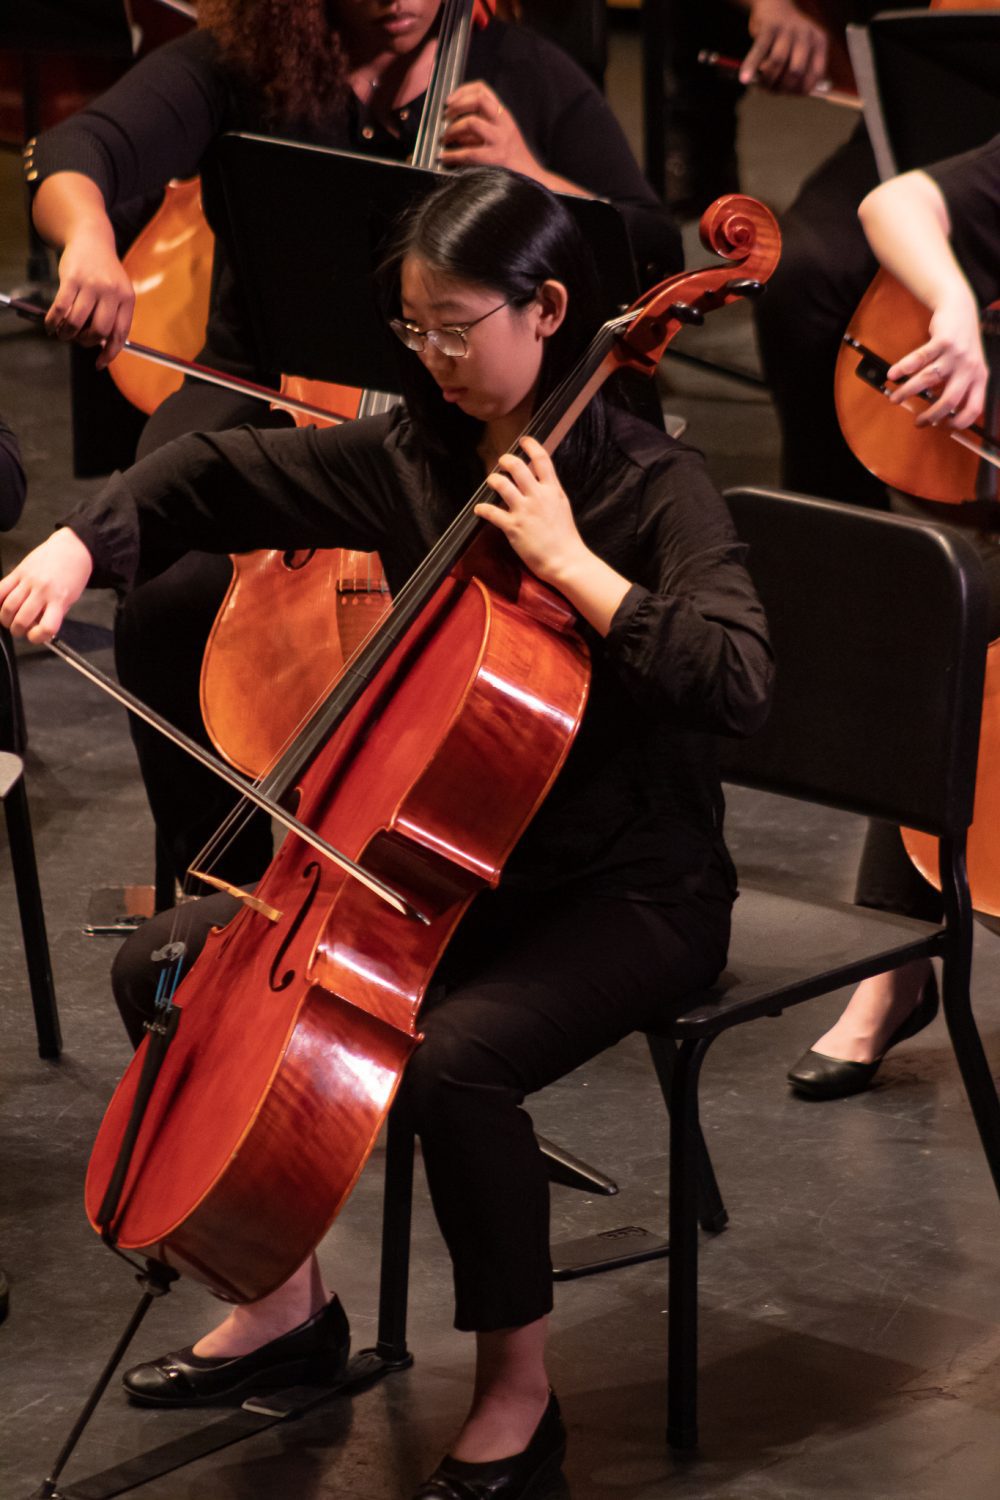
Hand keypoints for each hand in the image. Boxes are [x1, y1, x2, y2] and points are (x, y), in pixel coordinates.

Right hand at [0, 529, 93, 642]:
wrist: (72, 548)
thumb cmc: (73, 574)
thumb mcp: (71, 598)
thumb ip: (54, 613)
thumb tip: (36, 627)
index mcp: (59, 600)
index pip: (47, 628)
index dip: (38, 638)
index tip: (35, 636)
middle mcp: (43, 591)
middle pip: (21, 619)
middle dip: (17, 630)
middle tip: (19, 629)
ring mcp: (28, 580)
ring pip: (8, 606)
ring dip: (5, 619)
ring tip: (9, 620)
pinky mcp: (18, 571)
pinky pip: (1, 589)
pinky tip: (1, 605)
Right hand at [45, 226, 134, 369]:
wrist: (91, 239)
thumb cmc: (105, 272)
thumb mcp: (119, 292)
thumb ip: (115, 316)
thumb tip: (105, 347)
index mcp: (127, 299)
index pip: (120, 334)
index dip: (110, 353)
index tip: (99, 364)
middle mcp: (111, 292)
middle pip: (98, 331)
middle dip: (85, 342)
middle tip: (78, 340)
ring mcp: (91, 285)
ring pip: (77, 322)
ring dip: (67, 334)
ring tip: (62, 333)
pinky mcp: (71, 279)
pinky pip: (60, 308)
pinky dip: (53, 322)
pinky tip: (50, 325)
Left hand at [440, 82, 542, 179]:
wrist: (531, 179)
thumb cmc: (513, 160)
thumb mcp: (501, 134)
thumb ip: (482, 125)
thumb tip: (455, 125)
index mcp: (503, 115)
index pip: (483, 90)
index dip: (462, 91)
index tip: (450, 100)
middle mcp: (504, 123)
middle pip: (478, 100)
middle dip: (456, 106)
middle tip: (445, 117)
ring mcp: (501, 140)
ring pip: (472, 122)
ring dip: (453, 129)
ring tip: (445, 139)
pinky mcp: (496, 158)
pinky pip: (469, 152)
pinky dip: (452, 155)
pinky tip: (444, 157)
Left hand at [475, 436, 586, 585]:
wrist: (565, 560)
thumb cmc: (565, 536)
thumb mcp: (561, 505)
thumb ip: (549, 489)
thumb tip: (538, 475)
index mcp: (552, 490)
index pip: (542, 459)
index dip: (531, 445)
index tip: (523, 440)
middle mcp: (538, 496)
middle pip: (517, 466)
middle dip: (505, 460)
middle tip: (502, 462)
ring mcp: (524, 511)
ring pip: (501, 484)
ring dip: (493, 479)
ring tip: (492, 481)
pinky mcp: (513, 527)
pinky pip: (491, 511)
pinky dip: (482, 509)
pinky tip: (479, 509)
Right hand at [741, 0, 828, 94]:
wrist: (774, 4)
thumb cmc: (786, 36)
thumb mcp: (799, 50)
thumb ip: (797, 70)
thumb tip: (786, 93)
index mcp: (819, 42)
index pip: (815, 74)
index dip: (801, 90)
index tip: (789, 94)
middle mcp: (806, 34)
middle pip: (796, 71)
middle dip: (782, 88)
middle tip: (772, 91)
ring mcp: (787, 29)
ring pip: (777, 62)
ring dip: (768, 80)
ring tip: (761, 86)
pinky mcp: (769, 26)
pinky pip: (759, 50)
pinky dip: (751, 65)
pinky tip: (744, 78)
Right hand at [886, 288, 986, 428]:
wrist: (961, 309)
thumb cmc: (962, 343)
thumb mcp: (970, 366)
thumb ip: (960, 387)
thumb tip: (941, 413)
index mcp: (979, 377)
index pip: (974, 407)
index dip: (960, 422)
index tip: (944, 427)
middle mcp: (969, 367)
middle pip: (950, 400)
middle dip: (931, 415)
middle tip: (918, 422)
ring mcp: (956, 354)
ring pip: (928, 379)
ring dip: (908, 392)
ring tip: (894, 398)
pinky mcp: (942, 341)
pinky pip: (919, 359)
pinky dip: (903, 369)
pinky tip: (892, 375)